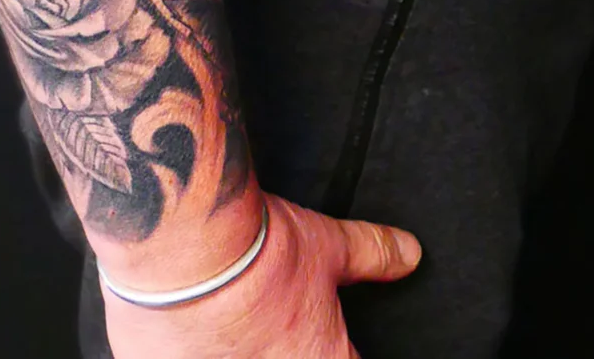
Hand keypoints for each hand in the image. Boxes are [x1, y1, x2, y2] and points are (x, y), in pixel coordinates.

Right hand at [102, 193, 421, 358]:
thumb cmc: (255, 254)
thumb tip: (409, 253)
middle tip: (263, 320)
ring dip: (238, 345)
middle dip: (277, 344)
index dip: (331, 348)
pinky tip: (187, 327)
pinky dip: (191, 346)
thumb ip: (373, 253)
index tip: (309, 330)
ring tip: (226, 322)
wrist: (184, 251)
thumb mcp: (327, 246)